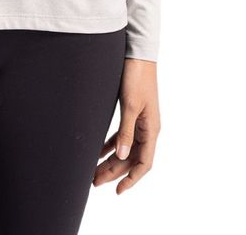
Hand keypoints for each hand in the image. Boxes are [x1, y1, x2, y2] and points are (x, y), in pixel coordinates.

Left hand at [92, 57, 159, 193]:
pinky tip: (98, 152)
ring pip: (125, 148)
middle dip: (114, 172)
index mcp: (151, 129)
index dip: (131, 179)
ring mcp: (140, 121)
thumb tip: (121, 156)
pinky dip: (111, 145)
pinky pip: (122, 135)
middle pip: (131, 158)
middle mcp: (147, 128)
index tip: (118, 191)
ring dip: (111, 160)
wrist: (137, 54)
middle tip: (95, 182)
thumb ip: (126, 131)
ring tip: (94, 172)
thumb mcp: (130, 105)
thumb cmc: (137, 77)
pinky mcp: (132, 112)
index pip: (144, 163)